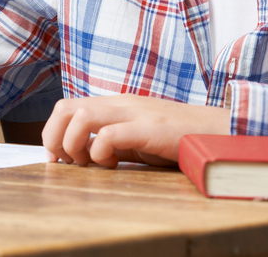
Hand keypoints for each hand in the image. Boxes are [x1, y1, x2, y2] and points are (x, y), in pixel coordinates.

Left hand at [41, 95, 229, 167]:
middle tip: (68, 161)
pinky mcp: (148, 128)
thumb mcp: (135, 138)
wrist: (216, 131)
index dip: (52, 132)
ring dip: (74, 143)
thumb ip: (110, 141)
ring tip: (89, 162)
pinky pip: (110, 134)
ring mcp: (134, 113)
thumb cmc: (176, 138)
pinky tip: (112, 164)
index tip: (58, 159)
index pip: (66, 106)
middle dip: (54, 137)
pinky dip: (100, 151)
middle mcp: (119, 103)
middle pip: (65, 108)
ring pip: (81, 115)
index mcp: (114, 104)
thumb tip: (81, 155)